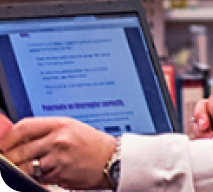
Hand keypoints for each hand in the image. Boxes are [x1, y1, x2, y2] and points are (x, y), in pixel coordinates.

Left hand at [0, 116, 116, 189]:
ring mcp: (58, 158)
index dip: (8, 137)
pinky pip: (37, 177)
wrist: (112, 160)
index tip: (3, 143)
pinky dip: (36, 177)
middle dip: (10, 156)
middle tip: (9, 159)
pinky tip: (45, 172)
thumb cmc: (93, 144)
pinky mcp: (58, 175)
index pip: (23, 127)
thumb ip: (46, 131)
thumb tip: (20, 138)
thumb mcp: (71, 128)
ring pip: (25, 166)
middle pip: (19, 149)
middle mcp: (58, 139)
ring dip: (22, 168)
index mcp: (60, 124)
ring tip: (30, 167)